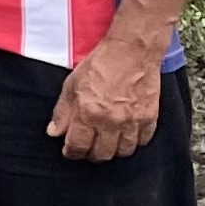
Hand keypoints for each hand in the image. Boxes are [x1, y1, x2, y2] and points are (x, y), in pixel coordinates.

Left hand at [48, 33, 166, 161]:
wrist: (132, 51)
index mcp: (88, 113)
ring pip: (123, 152)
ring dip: (114, 150)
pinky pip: (142, 141)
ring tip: (107, 141)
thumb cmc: (101, 64)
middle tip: (89, 147)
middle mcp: (111, 121)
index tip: (70, 151)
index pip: (78, 147)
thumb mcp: (72, 84)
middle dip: (92, 154)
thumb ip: (62, 111)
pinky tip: (126, 134)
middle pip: (101, 154)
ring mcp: (132, 121)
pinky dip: (134, 141)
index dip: (72, 152)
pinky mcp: (150, 117)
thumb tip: (54, 132)